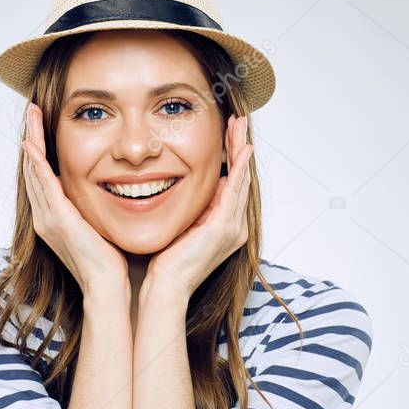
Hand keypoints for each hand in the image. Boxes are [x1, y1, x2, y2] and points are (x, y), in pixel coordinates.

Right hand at [21, 102, 128, 297]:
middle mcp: (45, 217)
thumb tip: (116, 187)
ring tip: (31, 117)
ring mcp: (48, 219)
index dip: (40, 150)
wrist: (108, 287)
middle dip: (31, 138)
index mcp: (55, 218)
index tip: (42, 125)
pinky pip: (43, 185)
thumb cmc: (111, 261)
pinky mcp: (58, 220)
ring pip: (34, 172)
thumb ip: (98, 207)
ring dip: (31, 142)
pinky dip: (36, 164)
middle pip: (33, 169)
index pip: (43, 176)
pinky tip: (32, 145)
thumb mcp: (101, 225)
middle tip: (31, 111)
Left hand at [144, 112, 253, 300]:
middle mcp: (235, 226)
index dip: (233, 157)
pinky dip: (240, 169)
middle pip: (242, 178)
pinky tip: (242, 151)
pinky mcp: (223, 228)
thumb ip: (194, 208)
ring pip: (241, 180)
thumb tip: (196, 187)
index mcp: (225, 226)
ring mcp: (232, 228)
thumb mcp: (183, 225)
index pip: (233, 184)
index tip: (230, 133)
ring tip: (241, 127)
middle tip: (240, 121)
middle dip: (240, 147)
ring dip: (241, 151)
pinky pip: (235, 191)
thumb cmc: (168, 261)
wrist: (166, 287)